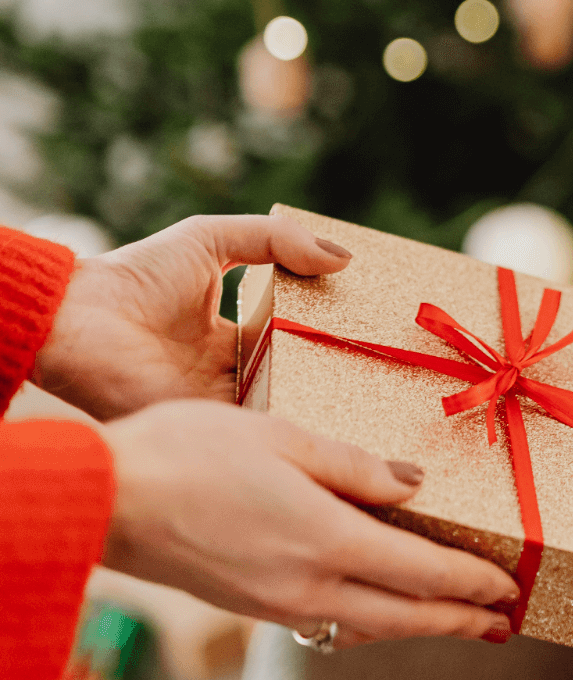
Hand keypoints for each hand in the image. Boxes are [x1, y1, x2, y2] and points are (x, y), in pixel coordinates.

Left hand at [34, 213, 353, 419]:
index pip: (292, 347)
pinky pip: (254, 440)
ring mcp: (215, 409)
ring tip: (377, 414)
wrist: (77, 319)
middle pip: (294, 387)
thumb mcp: (212, 239)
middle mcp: (226, 379)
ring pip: (281, 418)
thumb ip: (277, 241)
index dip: (329, 345)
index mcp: (231, 338)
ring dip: (320, 416)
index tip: (374, 343)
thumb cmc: (135, 275)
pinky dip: (288, 440)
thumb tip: (343, 257)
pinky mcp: (202, 431)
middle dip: (336, 389)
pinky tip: (335, 435)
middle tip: (389, 386)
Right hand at [101, 401, 519, 647]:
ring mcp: (276, 605)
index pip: (423, 574)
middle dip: (461, 619)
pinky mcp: (249, 606)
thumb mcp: (283, 437)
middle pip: (406, 616)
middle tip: (504, 620)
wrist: (102, 502)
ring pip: (369, 625)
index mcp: (326, 543)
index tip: (510, 586)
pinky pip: (331, 622)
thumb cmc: (188, 452)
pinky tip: (379, 608)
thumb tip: (416, 487)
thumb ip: (355, 467)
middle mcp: (308, 588)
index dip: (473, 583)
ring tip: (457, 620)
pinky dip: (373, 619)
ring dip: (420, 624)